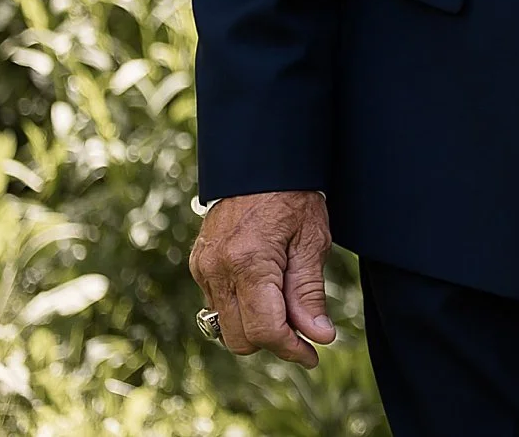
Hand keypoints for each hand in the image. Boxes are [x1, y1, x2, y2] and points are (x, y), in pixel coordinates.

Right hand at [188, 190, 335, 367]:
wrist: (260, 163)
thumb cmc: (293, 196)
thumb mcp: (312, 240)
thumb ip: (309, 292)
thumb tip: (318, 336)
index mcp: (249, 263)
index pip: (265, 330)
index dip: (291, 349)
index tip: (313, 355)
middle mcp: (217, 270)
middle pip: (240, 338)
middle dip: (273, 342)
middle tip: (304, 333)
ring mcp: (203, 269)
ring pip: (225, 326)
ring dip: (255, 328)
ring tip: (287, 309)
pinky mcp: (199, 265)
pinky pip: (217, 305)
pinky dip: (241, 310)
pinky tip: (266, 292)